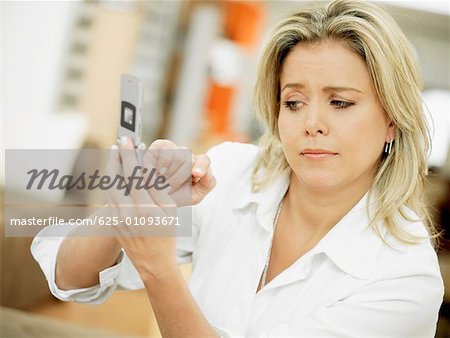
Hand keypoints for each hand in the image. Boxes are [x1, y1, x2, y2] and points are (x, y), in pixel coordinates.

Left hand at [105, 137, 214, 277]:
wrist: (154, 262)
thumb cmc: (167, 234)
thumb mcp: (169, 210)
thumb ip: (156, 188)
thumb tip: (145, 167)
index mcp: (144, 208)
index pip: (133, 174)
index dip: (130, 155)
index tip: (129, 141)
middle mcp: (127, 213)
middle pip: (116, 178)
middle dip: (116, 157)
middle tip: (119, 142)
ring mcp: (116, 219)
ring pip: (109, 187)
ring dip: (111, 168)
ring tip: (114, 154)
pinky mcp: (112, 223)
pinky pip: (109, 198)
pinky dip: (111, 182)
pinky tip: (114, 174)